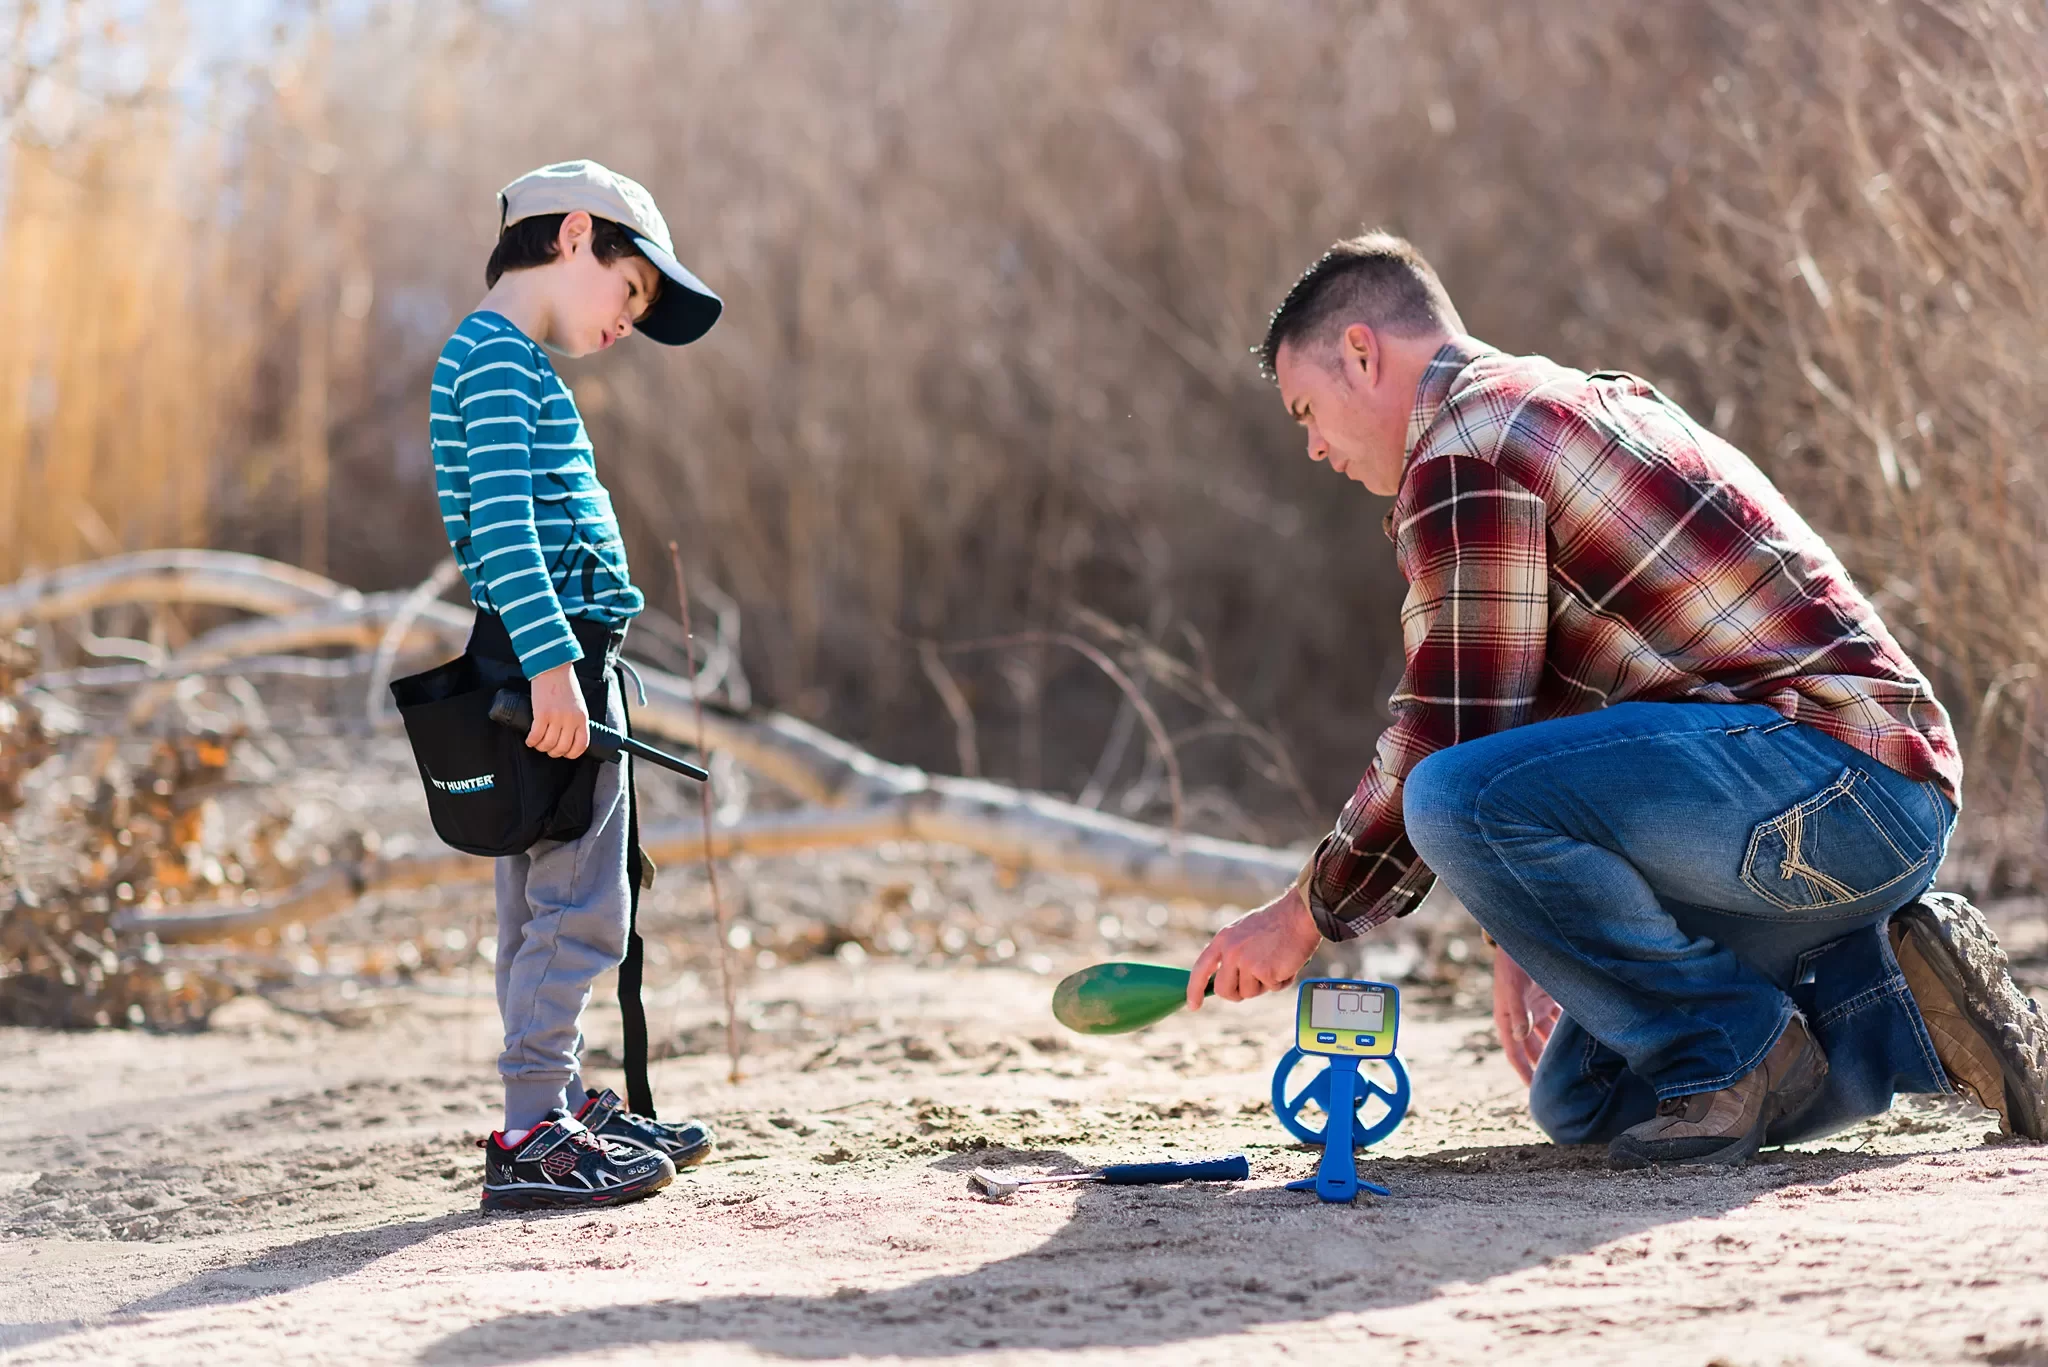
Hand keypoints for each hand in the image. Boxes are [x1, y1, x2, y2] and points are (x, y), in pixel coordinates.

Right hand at [526, 662, 589, 758]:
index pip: (581, 745)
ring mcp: (556, 717)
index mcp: (582, 718)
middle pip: (562, 747)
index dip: (572, 754)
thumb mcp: (578, 704)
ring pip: (548, 744)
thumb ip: (576, 719)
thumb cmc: (565, 684)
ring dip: (541, 747)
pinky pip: (536, 735)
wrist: (553, 668)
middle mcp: (571, 720)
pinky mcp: (542, 714)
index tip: (565, 754)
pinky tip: (530, 740)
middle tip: (548, 749)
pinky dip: (532, 741)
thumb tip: (568, 735)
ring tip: (538, 744)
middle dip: (554, 752)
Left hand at [1187, 886, 1324, 1009]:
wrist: (1299, 915)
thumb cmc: (1277, 923)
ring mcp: (1246, 961)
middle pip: (1223, 990)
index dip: (1194, 989)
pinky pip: (1272, 988)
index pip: (1201, 968)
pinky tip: (1287, 963)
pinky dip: (1282, 981)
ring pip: (1249, 992)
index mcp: (1223, 939)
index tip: (1193, 1005)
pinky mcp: (1264, 971)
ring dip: (1264, 984)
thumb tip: (1225, 978)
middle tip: (1253, 984)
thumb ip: (1232, 953)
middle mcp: (1231, 951)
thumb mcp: (1243, 932)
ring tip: (1275, 962)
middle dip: (1236, 994)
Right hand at [1491, 946, 1560, 1083]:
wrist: (1522, 939)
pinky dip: (1567, 1032)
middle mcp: (1522, 1017)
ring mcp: (1536, 1008)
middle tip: (1556, 1087)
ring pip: (1547, 1037)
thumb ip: (1518, 1011)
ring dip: (1556, 1050)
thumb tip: (1522, 1036)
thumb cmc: (1512, 963)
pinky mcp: (1549, 999)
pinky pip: (1559, 1022)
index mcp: (1507, 1018)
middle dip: (1541, 1067)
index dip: (1523, 1071)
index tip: (1534, 1091)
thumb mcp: (1513, 987)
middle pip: (1533, 1049)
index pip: (1514, 1051)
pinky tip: (1581, 1042)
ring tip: (1572, 1068)